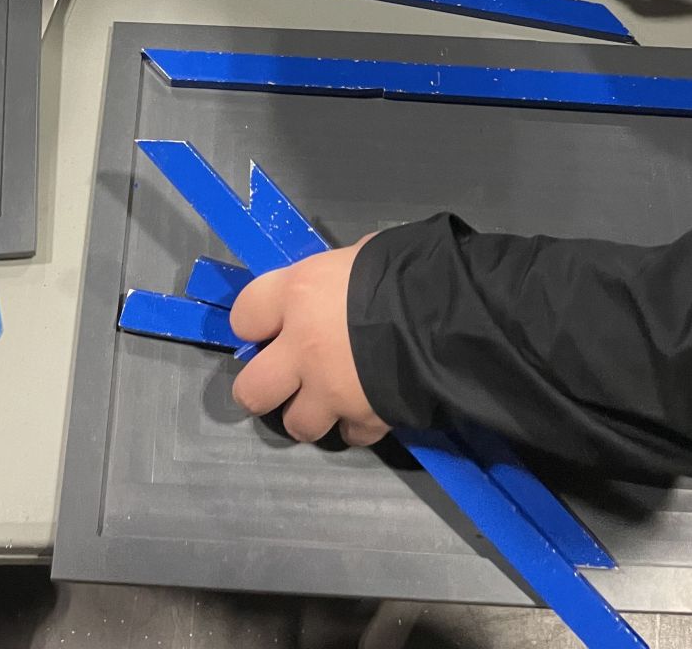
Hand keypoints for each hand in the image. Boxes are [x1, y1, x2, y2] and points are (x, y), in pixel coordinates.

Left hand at [230, 240, 389, 446]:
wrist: (449, 312)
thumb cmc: (403, 269)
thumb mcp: (358, 257)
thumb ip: (333, 278)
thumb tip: (335, 284)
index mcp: (297, 295)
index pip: (243, 317)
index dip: (255, 324)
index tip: (268, 326)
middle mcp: (301, 348)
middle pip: (251, 390)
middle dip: (263, 387)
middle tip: (284, 378)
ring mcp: (330, 391)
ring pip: (297, 424)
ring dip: (311, 413)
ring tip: (329, 397)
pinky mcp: (363, 420)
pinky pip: (349, 435)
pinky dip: (356, 426)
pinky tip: (367, 406)